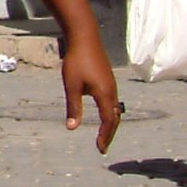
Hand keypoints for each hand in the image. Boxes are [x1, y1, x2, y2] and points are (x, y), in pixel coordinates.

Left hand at [61, 34, 123, 152]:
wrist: (85, 37)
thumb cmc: (77, 60)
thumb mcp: (71, 86)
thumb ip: (73, 107)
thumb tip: (72, 128)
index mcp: (105, 94)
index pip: (108, 122)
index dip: (104, 137)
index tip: (100, 149)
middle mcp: (112, 91)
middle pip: (115, 118)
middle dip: (109, 133)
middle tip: (102, 147)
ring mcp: (111, 84)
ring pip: (115, 109)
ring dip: (110, 124)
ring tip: (103, 134)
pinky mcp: (108, 79)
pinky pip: (112, 101)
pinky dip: (110, 113)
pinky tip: (102, 114)